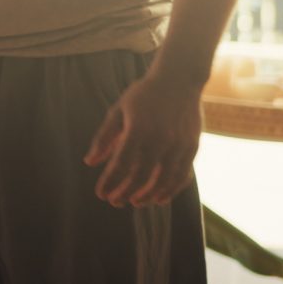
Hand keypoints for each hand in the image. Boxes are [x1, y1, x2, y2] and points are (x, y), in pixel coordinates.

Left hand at [84, 69, 202, 206]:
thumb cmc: (143, 95)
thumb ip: (104, 137)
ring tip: (135, 203)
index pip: (121, 164)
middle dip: (126, 192)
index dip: (110, 182)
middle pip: (141, 176)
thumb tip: (90, 162)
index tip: (100, 194)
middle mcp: (160, 140)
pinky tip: (160, 198)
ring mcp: (179, 145)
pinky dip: (172, 189)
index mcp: (138, 130)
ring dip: (148, 195)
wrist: (179, 80)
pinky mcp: (193, 147)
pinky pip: (183, 174)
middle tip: (114, 202)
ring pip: (164, 180)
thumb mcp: (118, 110)